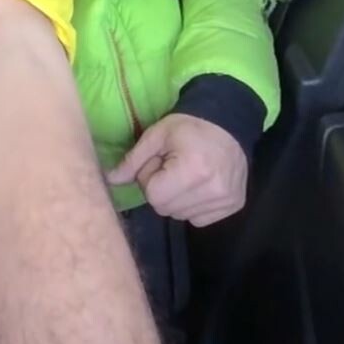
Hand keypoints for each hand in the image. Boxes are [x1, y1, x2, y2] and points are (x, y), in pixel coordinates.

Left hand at [105, 114, 247, 226]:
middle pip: (165, 209)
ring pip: (180, 216)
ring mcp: (226, 201)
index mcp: (193, 170)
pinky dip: (193, 206)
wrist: (228, 124)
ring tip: (186, 175)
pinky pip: (199, 219)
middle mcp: (213, 190)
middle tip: (171, 168)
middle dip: (161, 191)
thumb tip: (110, 180)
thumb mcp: (156, 136)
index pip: (153, 196)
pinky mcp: (233, 206)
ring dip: (176, 199)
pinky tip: (199, 186)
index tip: (158, 163)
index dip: (149, 179)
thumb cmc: (188, 127)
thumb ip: (133, 160)